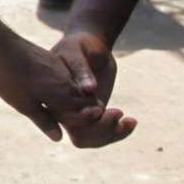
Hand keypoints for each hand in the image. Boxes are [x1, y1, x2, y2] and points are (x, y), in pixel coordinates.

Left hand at [0, 28, 106, 141]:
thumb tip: (58, 137)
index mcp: (65, 96)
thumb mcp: (24, 105)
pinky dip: (65, 89)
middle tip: (70, 121)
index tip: (79, 129)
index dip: (85, 123)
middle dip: (84, 114)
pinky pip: (68, 79)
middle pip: (87, 102)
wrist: (3, 45)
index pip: (89, 114)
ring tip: (56, 107)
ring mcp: (63, 71)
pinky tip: (50, 92)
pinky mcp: (55, 62)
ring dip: (74, 101)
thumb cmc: (11, 78)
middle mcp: (69, 83)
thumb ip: (44, 121)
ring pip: (78, 90)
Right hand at [49, 29, 136, 147]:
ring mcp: (76, 114)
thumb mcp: (78, 51)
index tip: (101, 108)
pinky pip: (101, 134)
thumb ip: (81, 69)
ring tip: (131, 122)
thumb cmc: (80, 44)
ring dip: (111, 135)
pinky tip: (131, 122)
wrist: (91, 47)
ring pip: (89, 139)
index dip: (82, 119)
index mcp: (52, 95)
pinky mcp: (91, 115)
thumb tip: (89, 90)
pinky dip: (117, 133)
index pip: (64, 118)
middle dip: (101, 129)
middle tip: (119, 112)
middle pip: (78, 134)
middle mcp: (61, 109)